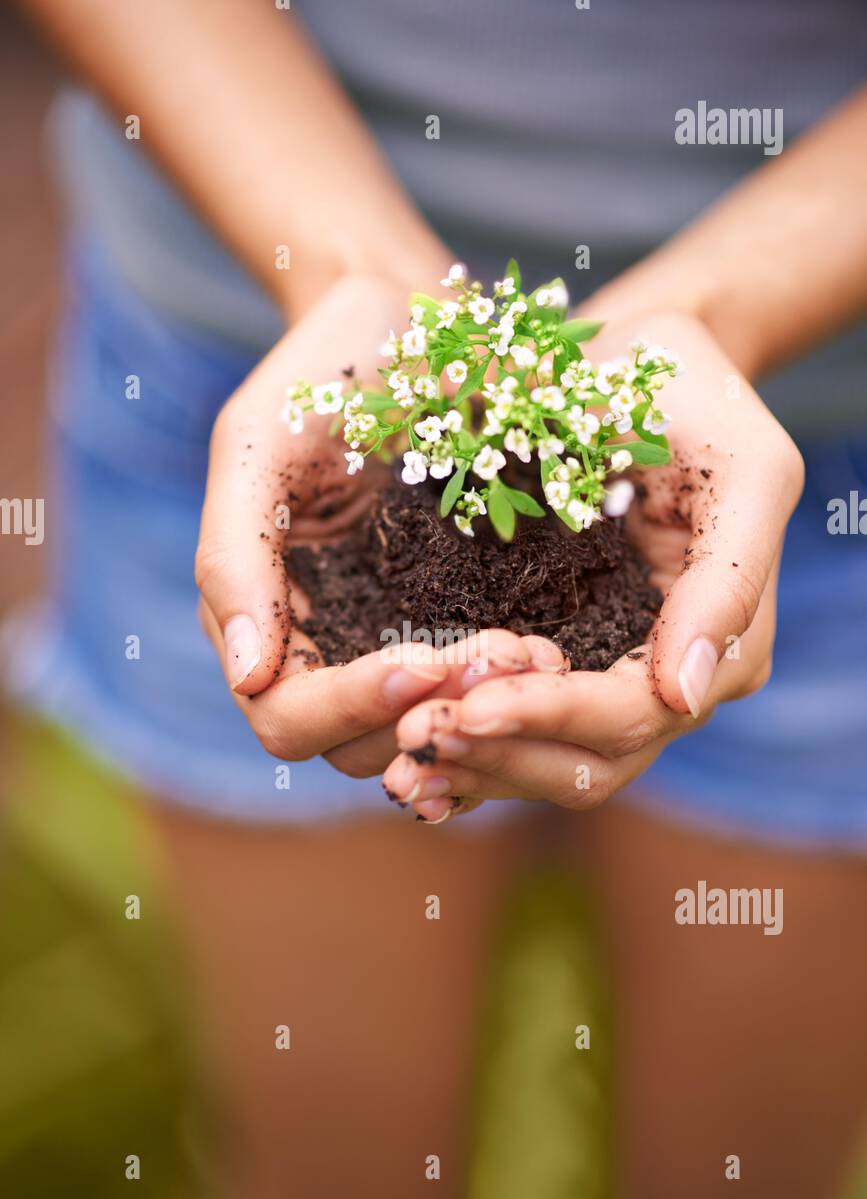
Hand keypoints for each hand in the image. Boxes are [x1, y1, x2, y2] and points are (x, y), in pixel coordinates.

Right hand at [195, 272, 558, 771]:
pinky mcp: (442, 627)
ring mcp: (381, 643)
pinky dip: (500, 693)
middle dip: (427, 713)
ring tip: (534, 656)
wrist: (404, 321)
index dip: (351, 706)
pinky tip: (545, 652)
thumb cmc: (323, 373)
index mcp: (258, 616)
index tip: (427, 658)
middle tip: (505, 659)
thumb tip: (247, 677)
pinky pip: (463, 697)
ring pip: (415, 734)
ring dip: (473, 713)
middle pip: (354, 746)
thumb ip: (235, 554)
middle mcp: (316, 647)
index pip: (285, 716)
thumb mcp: (260, 443)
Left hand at [381, 310, 804, 817]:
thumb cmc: (691, 393)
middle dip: (504, 754)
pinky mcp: (564, 667)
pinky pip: (520, 739)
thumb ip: (728, 579)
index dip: (555, 715)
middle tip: (416, 735)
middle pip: (591, 762)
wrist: (633, 359)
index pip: (637, 714)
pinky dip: (471, 758)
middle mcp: (671, 680)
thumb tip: (685, 697)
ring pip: (551, 766)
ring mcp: (616, 679)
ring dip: (478, 769)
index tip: (470, 706)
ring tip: (401, 761)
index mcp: (728, 644)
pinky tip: (410, 767)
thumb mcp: (742, 466)